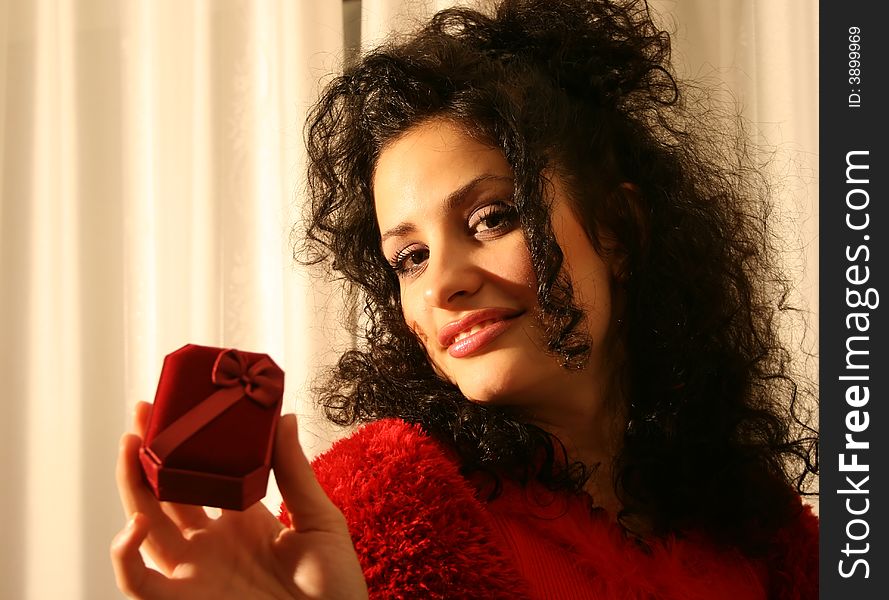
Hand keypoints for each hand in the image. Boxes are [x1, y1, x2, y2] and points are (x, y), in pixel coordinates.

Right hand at [110, 402, 367, 599]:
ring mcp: (193, 571)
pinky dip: (123, 554)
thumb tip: (282, 417)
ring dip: (130, 483)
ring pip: (144, 524)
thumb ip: (295, 473)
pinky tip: (135, 522)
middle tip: (144, 410)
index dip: (189, 445)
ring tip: (131, 442)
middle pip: (166, 492)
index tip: (184, 407)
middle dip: (151, 452)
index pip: (204, 474)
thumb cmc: (335, 589)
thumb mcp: (319, 521)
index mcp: (243, 519)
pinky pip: (136, 582)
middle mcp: (211, 543)